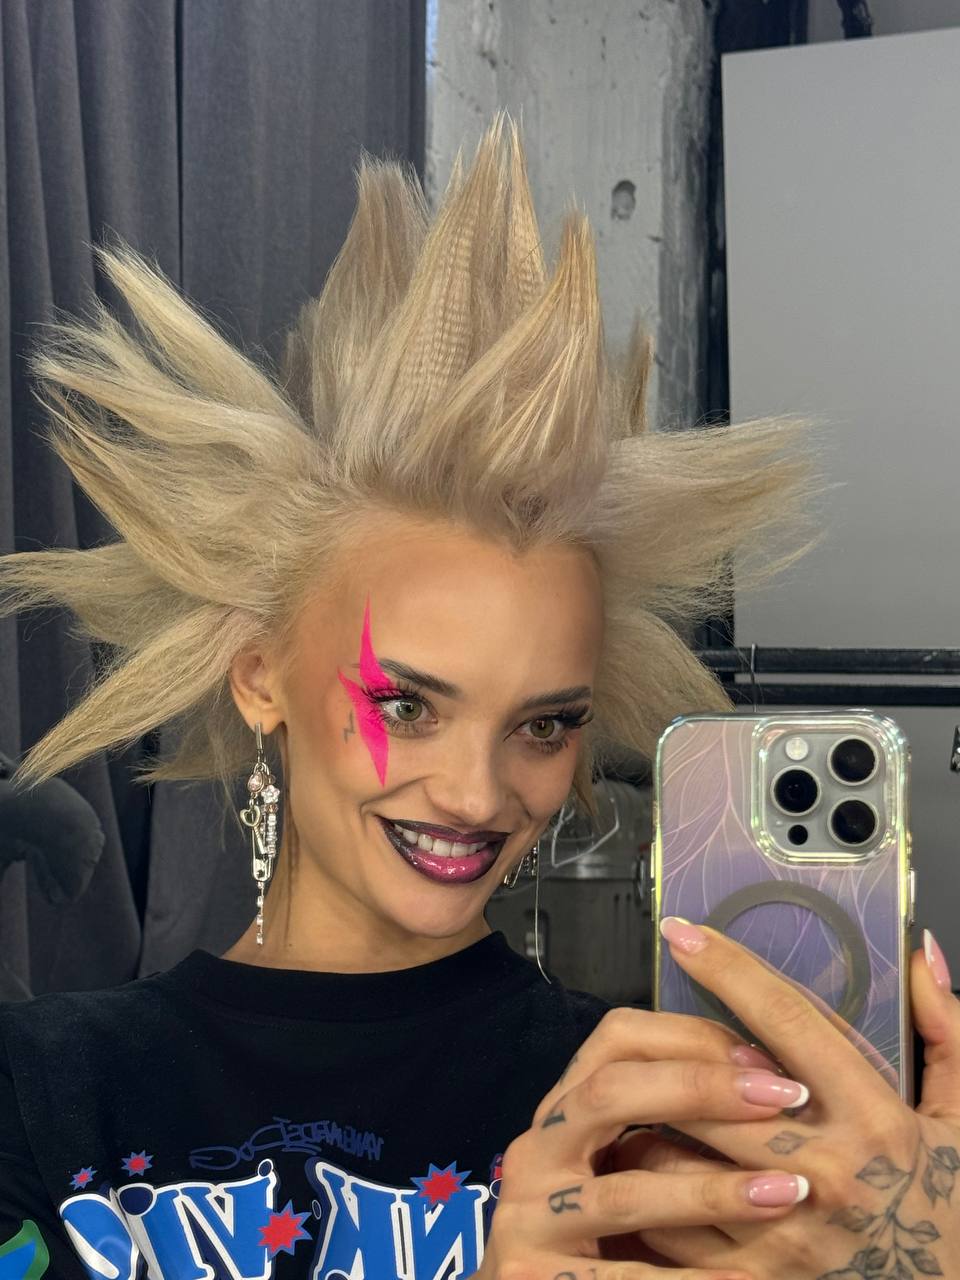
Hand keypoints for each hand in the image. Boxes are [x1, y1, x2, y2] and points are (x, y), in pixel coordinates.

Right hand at [476, 1006, 813, 1279]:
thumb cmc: (602, 1226)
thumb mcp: (620, 1160)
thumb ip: (668, 1117)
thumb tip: (767, 1071)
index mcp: (560, 1109)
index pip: (617, 1038)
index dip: (692, 1037)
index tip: (766, 1060)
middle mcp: (535, 1151)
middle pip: (609, 1093)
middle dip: (700, 1088)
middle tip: (784, 1098)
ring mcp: (531, 1219)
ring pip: (625, 1194)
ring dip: (711, 1191)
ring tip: (786, 1192)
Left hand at [627, 919, 959, 1278]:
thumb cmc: (954, 1211)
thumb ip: (943, 1031)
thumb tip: (917, 953)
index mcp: (875, 1119)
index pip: (786, 1022)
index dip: (729, 969)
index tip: (683, 933)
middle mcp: (826, 1174)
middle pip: (711, 1088)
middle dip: (668, 1054)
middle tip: (644, 1034)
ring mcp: (786, 1237)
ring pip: (676, 1159)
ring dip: (650, 1122)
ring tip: (639, 1102)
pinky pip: (672, 1228)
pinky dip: (651, 1193)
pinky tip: (651, 1168)